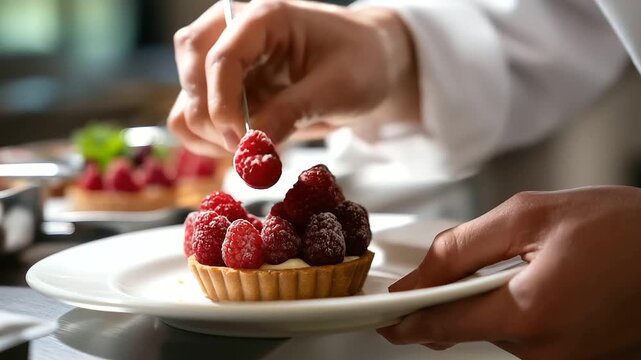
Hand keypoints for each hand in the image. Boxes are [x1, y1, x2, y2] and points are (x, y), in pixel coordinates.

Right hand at [167, 0, 418, 155]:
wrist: (368, 66)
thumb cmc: (360, 63)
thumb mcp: (338, 87)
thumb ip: (294, 112)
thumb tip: (253, 147)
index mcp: (262, 18)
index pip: (221, 57)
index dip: (224, 104)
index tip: (242, 140)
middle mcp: (232, 34)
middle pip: (191, 74)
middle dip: (213, 120)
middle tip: (247, 149)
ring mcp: (224, 64)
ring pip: (187, 102)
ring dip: (210, 135)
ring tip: (252, 150)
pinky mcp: (225, 92)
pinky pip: (195, 121)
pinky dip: (210, 143)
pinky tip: (244, 149)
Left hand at [378, 186, 640, 357]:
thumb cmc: (623, 228)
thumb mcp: (530, 216)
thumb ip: (462, 248)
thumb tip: (419, 277)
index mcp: (529, 315)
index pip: (442, 325)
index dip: (406, 319)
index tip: (382, 317)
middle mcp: (545, 350)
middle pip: (469, 325)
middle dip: (457, 294)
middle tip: (476, 258)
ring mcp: (563, 359)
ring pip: (497, 328)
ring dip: (494, 296)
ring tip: (530, 261)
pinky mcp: (576, 356)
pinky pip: (527, 333)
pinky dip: (519, 306)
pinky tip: (544, 278)